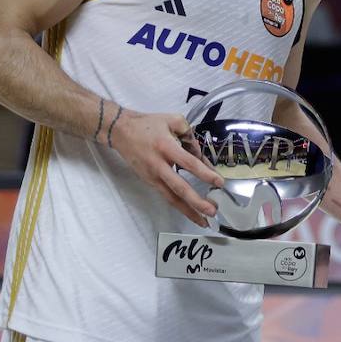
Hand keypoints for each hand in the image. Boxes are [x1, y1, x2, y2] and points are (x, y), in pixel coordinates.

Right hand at [109, 108, 222, 227]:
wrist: (121, 131)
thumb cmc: (148, 124)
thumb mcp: (173, 120)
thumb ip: (190, 135)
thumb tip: (201, 155)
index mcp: (166, 147)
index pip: (189, 164)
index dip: (205, 174)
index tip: (219, 182)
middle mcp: (158, 165)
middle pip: (179, 188)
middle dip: (197, 201)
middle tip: (212, 210)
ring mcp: (152, 176)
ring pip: (171, 198)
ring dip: (188, 211)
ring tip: (204, 220)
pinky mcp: (149, 182)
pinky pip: (166, 196)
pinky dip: (179, 205)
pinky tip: (190, 212)